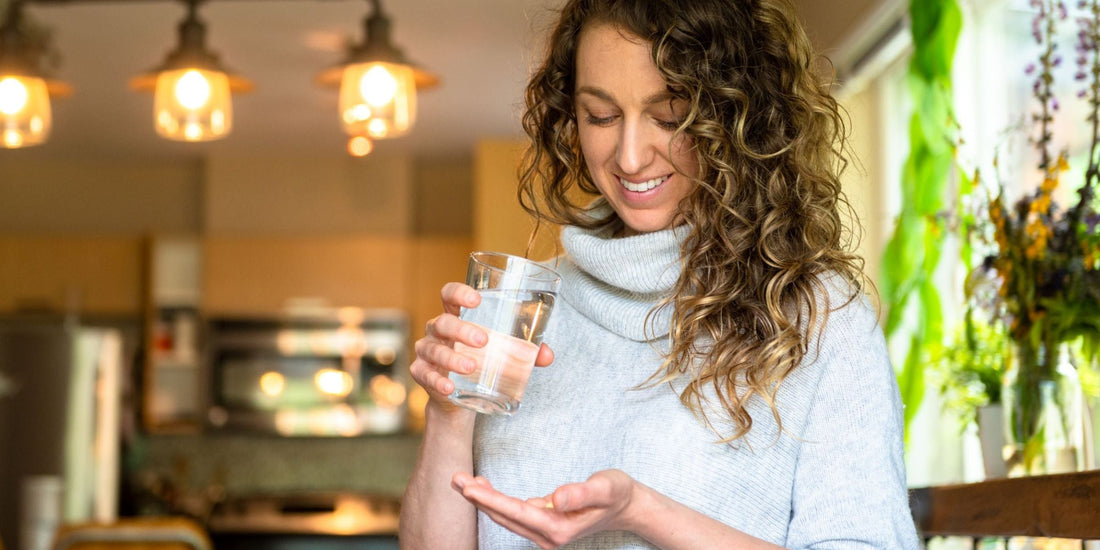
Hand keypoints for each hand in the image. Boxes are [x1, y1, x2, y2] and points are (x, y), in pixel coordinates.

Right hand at [411, 282, 554, 412]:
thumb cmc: (481, 361)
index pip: (449, 295)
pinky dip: (437, 381)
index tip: (476, 299)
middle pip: (443, 323)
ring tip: (472, 367)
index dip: (459, 293)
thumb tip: (548, 356)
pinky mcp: (422, 374)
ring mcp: (427, 351)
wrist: (459, 397)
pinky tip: (449, 387)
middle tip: (484, 340)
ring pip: (434, 350)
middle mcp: (437, 330)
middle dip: (462, 330)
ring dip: (452, 358)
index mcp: (456, 316)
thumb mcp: (501, 352)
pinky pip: (424, 375)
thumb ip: (525, 351)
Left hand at [451, 470, 637, 548]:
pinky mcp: (544, 527)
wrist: (628, 506)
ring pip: (506, 517)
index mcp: (559, 527)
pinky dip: (496, 501)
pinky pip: (513, 515)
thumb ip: (583, 493)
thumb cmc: (617, 493)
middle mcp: (548, 536)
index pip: (516, 512)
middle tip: (454, 477)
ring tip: (462, 480)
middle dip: (478, 498)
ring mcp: (545, 534)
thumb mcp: (606, 487)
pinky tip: (484, 488)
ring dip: (484, 500)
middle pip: (505, 516)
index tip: (468, 488)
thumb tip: (557, 498)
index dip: (490, 500)